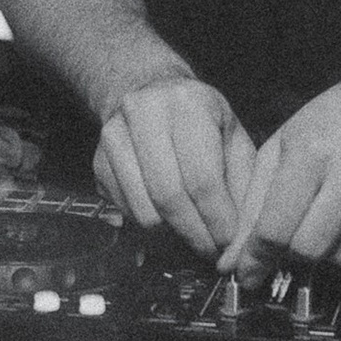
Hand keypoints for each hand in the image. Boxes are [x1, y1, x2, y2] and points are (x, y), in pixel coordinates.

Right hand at [94, 75, 257, 257]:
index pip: (202, 177)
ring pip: (144, 209)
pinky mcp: (98, 161)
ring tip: (194, 238)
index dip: (217, 219)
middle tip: (212, 251)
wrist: (149, 88)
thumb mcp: (232, 135)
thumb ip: (243, 181)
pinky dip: (150, 226)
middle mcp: (144, 114)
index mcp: (187, 104)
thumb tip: (242, 237)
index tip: (230, 243)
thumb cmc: (201, 117)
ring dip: (172, 236)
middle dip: (195, 233)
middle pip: (169, 195)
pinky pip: (125, 211)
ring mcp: (114, 137)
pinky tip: (169, 222)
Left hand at [221, 66, 340, 276]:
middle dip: (294, 255)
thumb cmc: (335, 121)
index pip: (277, 228)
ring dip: (330, 250)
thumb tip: (234, 263)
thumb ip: (254, 207)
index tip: (249, 270)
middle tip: (293, 242)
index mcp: (314, 149)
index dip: (258, 257)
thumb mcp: (283, 147)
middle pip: (312, 249)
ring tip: (330, 220)